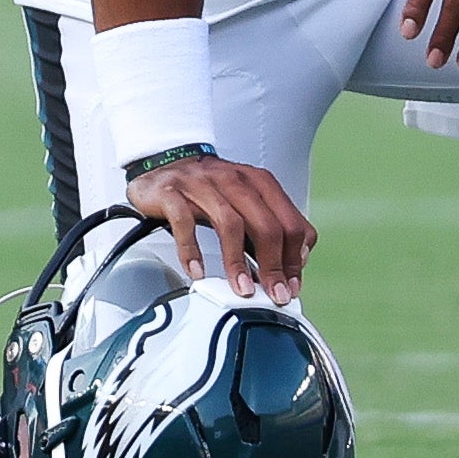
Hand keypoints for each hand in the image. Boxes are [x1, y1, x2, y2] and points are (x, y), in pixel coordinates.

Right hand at [125, 154, 313, 303]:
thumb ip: (269, 231)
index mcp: (258, 182)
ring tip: (242, 289)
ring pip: (229, 223)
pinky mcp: (172, 192)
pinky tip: (196, 271)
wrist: (164, 164)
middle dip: (273, 265)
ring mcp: (202, 184)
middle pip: (265, 224)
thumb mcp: (246, 203)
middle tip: (273, 293)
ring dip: (238, 262)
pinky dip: (191, 250)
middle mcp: (233, 180)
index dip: (294, 258)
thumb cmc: (209, 189)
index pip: (290, 222)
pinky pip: (184, 222)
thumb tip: (293, 264)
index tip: (290, 285)